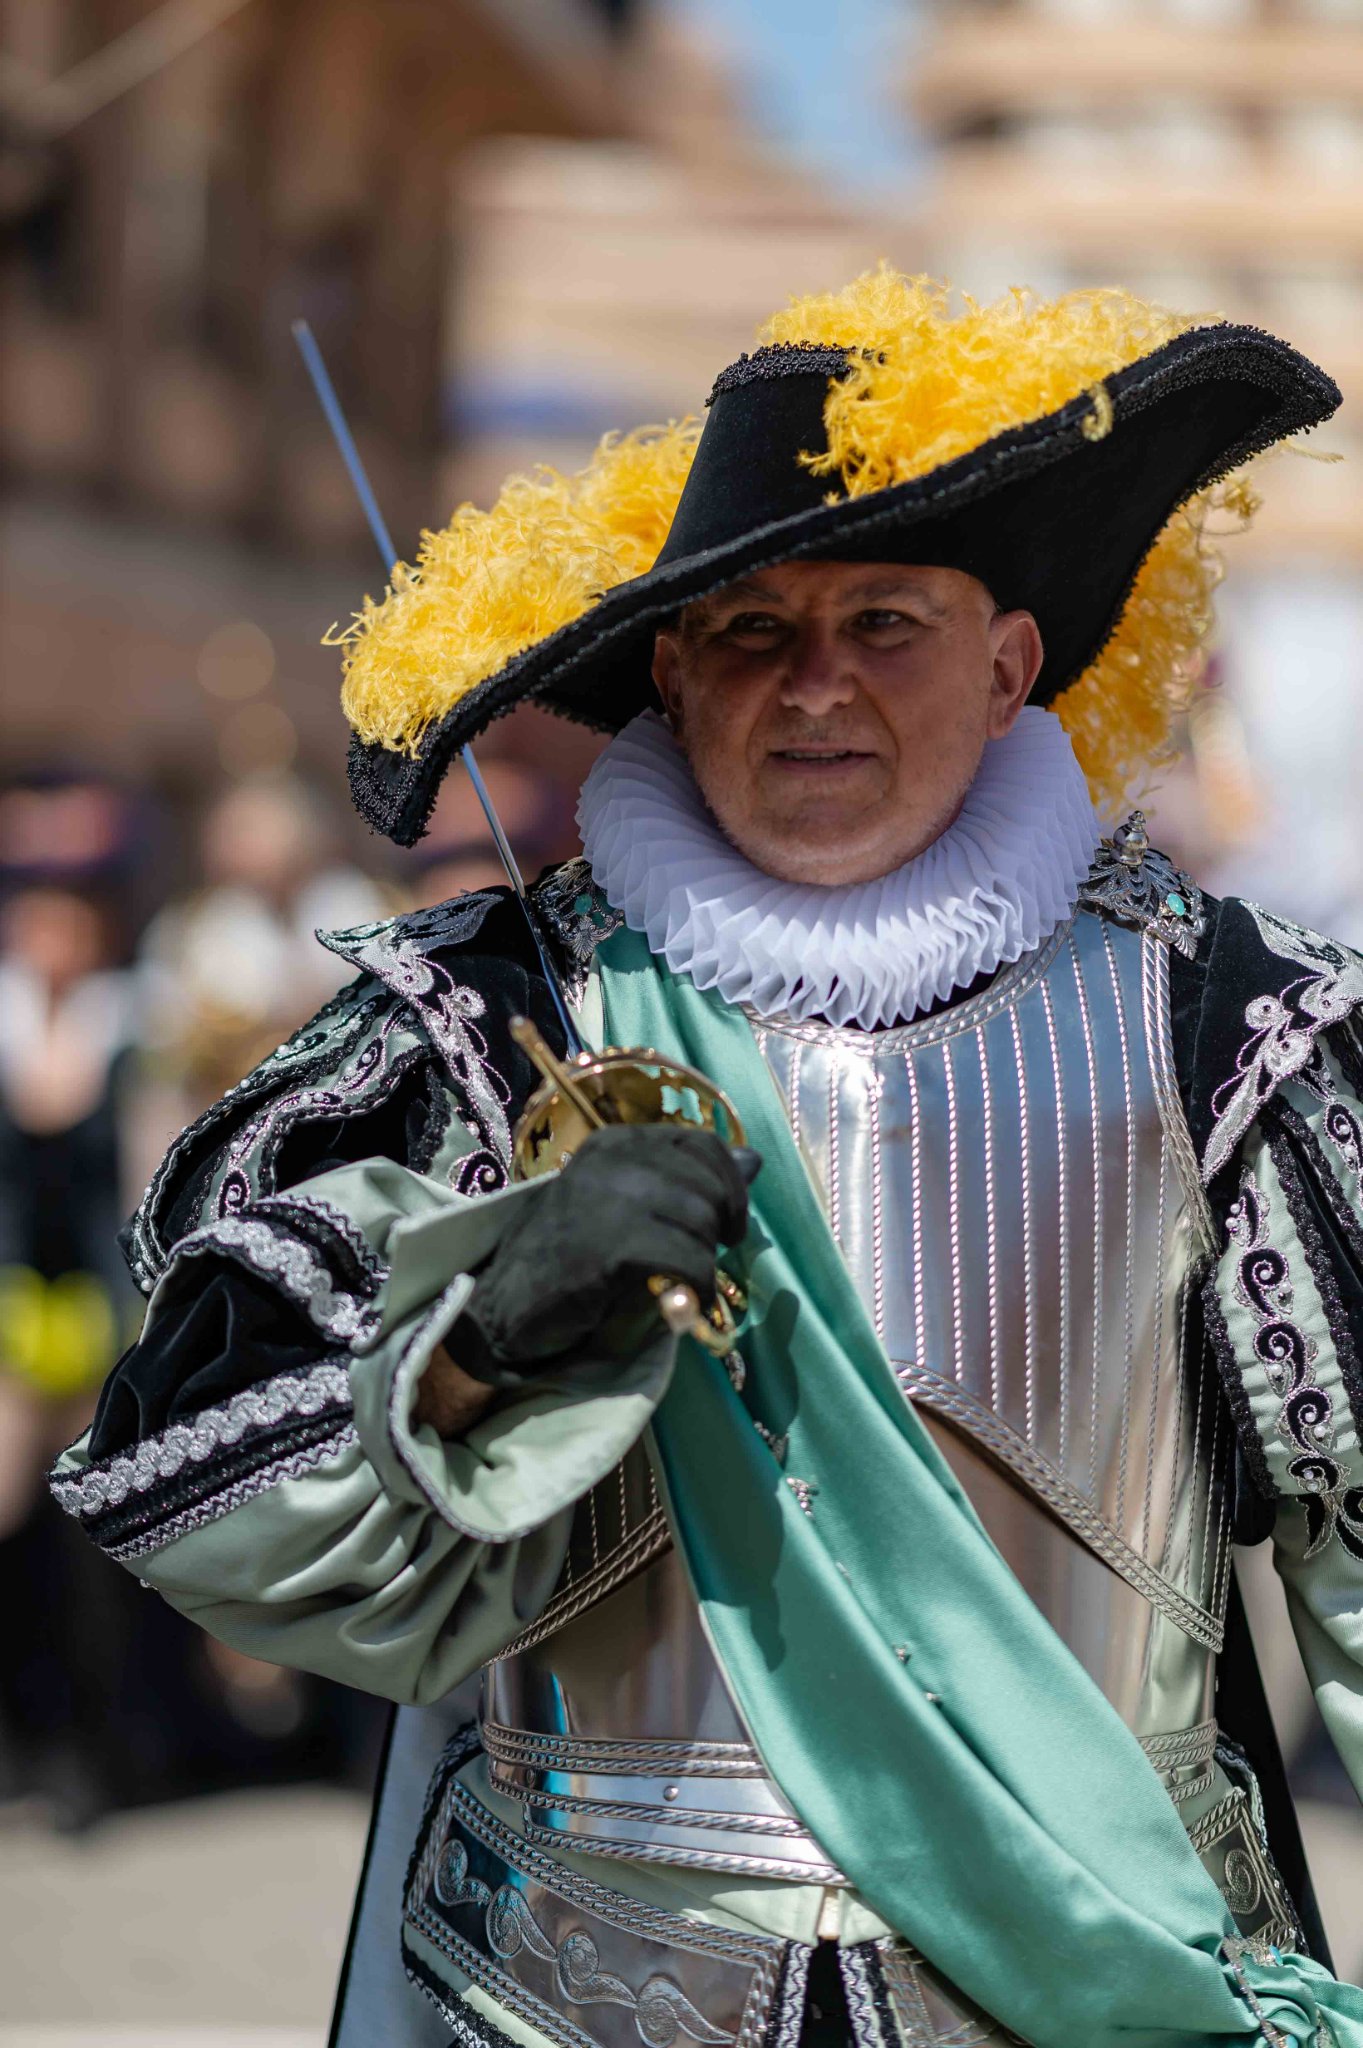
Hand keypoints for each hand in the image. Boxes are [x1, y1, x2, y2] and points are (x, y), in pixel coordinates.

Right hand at [452, 1125, 758, 1386]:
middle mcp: (614, 1159)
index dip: (730, 1185)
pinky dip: (697, 1288)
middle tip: (701, 1260)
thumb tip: (753, 1159)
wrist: (501, 1304)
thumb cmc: (565, 1255)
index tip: (729, 1222)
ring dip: (704, 1261)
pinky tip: (683, 1303)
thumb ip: (682, 1179)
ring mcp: (611, 1199)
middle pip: (709, 1185)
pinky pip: (688, 1261)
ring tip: (681, 1281)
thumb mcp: (622, 1202)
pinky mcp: (613, 1245)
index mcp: (616, 1142)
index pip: (703, 1144)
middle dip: (719, 1228)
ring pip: (702, 1223)